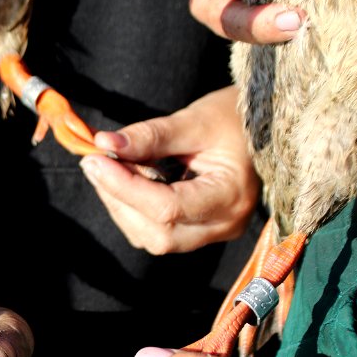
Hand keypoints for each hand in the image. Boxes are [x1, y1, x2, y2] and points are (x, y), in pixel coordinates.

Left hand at [80, 86, 259, 254]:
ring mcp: (213, 233)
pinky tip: (126, 180)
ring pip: (152, 238)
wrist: (263, 126)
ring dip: (122, 205)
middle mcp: (224, 225)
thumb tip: (103, 143)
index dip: (124, 186)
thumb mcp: (195, 119)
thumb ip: (150, 135)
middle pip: (157, 233)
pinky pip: (157, 233)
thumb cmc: (234, 118)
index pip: (167, 208)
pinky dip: (133, 209)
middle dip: (119, 198)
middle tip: (95, 162)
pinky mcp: (200, 231)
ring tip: (110, 168)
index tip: (93, 160)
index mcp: (231, 197)